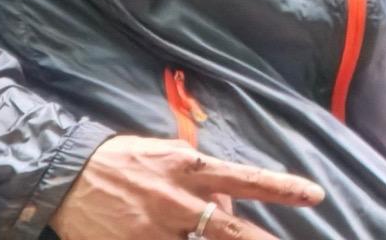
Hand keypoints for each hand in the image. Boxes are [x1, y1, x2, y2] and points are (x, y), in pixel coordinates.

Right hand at [52, 135, 320, 239]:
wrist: (71, 176)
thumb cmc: (126, 160)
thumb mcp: (170, 154)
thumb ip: (203, 176)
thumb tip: (227, 205)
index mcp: (192, 169)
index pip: (248, 178)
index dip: (283, 189)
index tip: (315, 195)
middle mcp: (180, 201)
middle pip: (231, 229)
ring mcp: (158, 230)